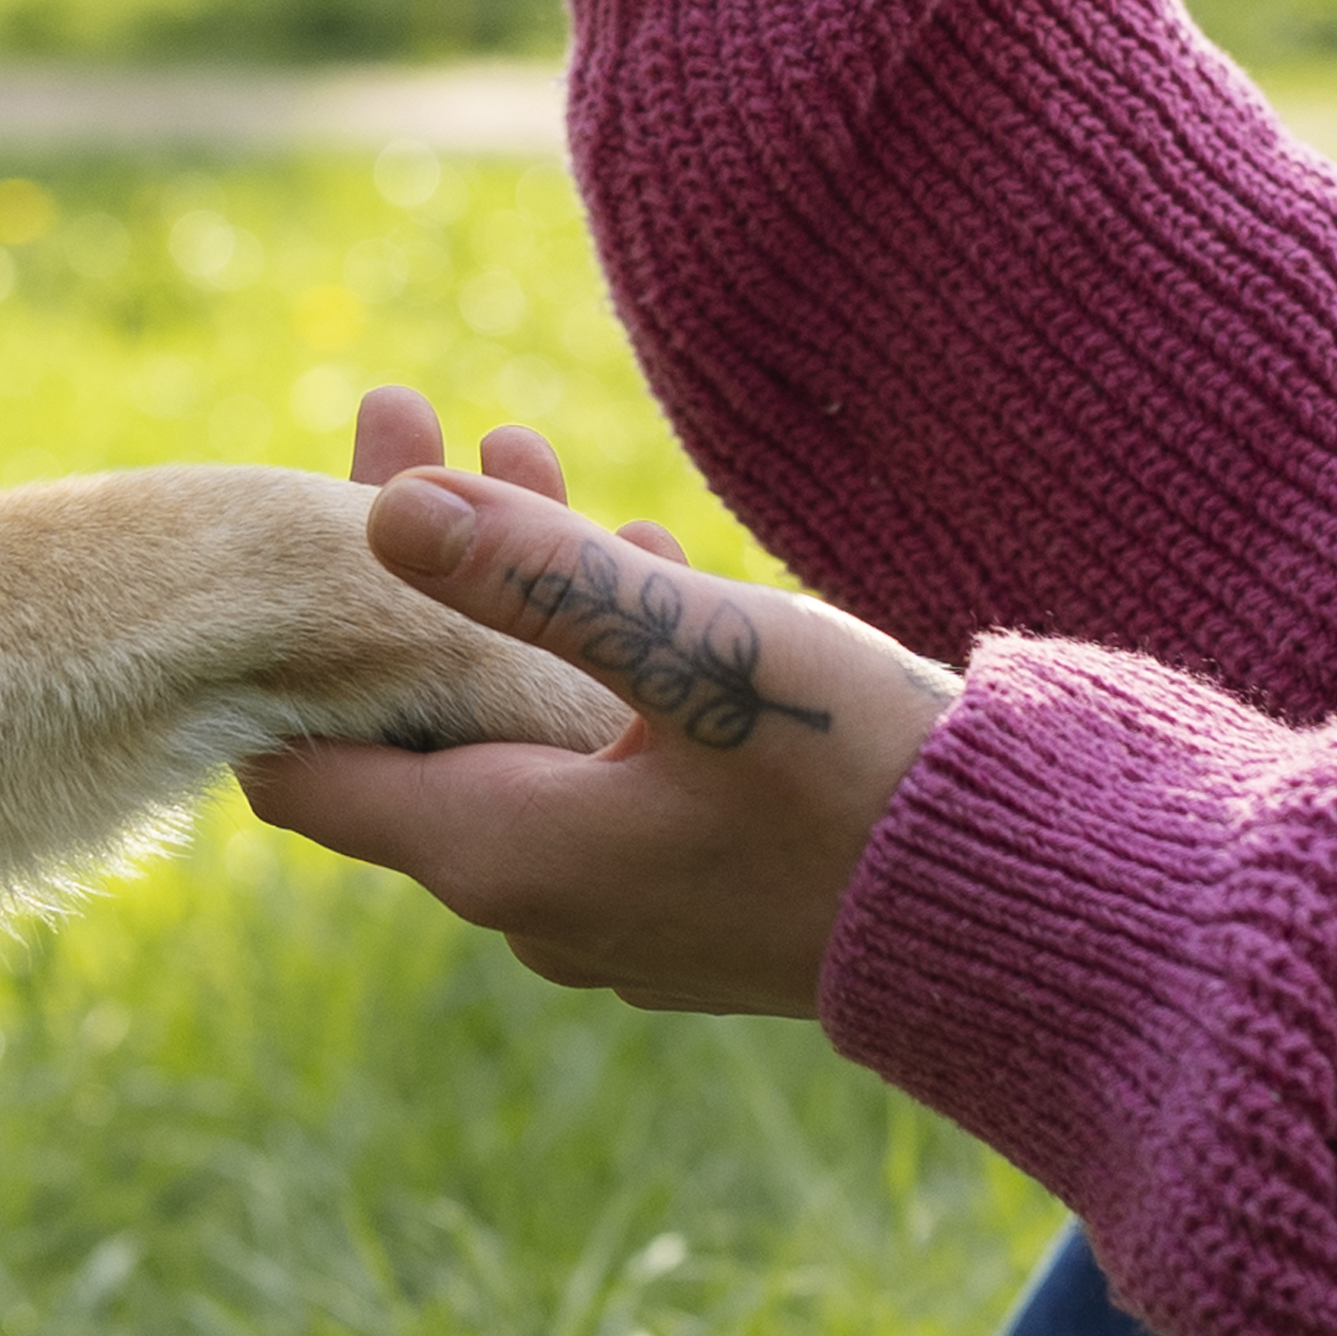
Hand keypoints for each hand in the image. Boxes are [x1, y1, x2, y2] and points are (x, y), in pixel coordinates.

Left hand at [236, 387, 954, 1015]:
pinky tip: (632, 550)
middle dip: (413, 567)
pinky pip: (600, 762)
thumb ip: (542, 580)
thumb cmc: (871, 784)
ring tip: (516, 445)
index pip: (305, 765)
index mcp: (503, 854)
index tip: (305, 492)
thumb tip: (385, 508)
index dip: (298, 626)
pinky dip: (592, 657)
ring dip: (510, 595)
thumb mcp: (706, 654)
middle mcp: (537, 902)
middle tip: (417, 414)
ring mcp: (618, 907)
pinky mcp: (694, 894)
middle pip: (413, 722)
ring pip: (513, 728)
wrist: (1038, 921)